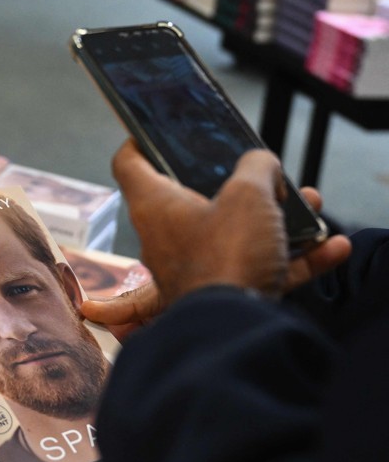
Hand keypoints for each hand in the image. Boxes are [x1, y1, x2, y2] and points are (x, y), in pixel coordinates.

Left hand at [81, 140, 350, 333]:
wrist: (235, 329)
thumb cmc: (226, 253)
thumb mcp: (248, 194)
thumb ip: (256, 168)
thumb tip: (260, 164)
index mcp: (156, 206)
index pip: (130, 165)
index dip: (140, 142)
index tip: (155, 132)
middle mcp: (167, 237)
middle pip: (194, 199)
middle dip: (238, 185)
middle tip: (267, 175)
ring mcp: (194, 268)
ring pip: (234, 233)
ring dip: (275, 219)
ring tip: (310, 206)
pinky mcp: (221, 293)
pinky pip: (258, 268)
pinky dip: (293, 258)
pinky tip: (330, 248)